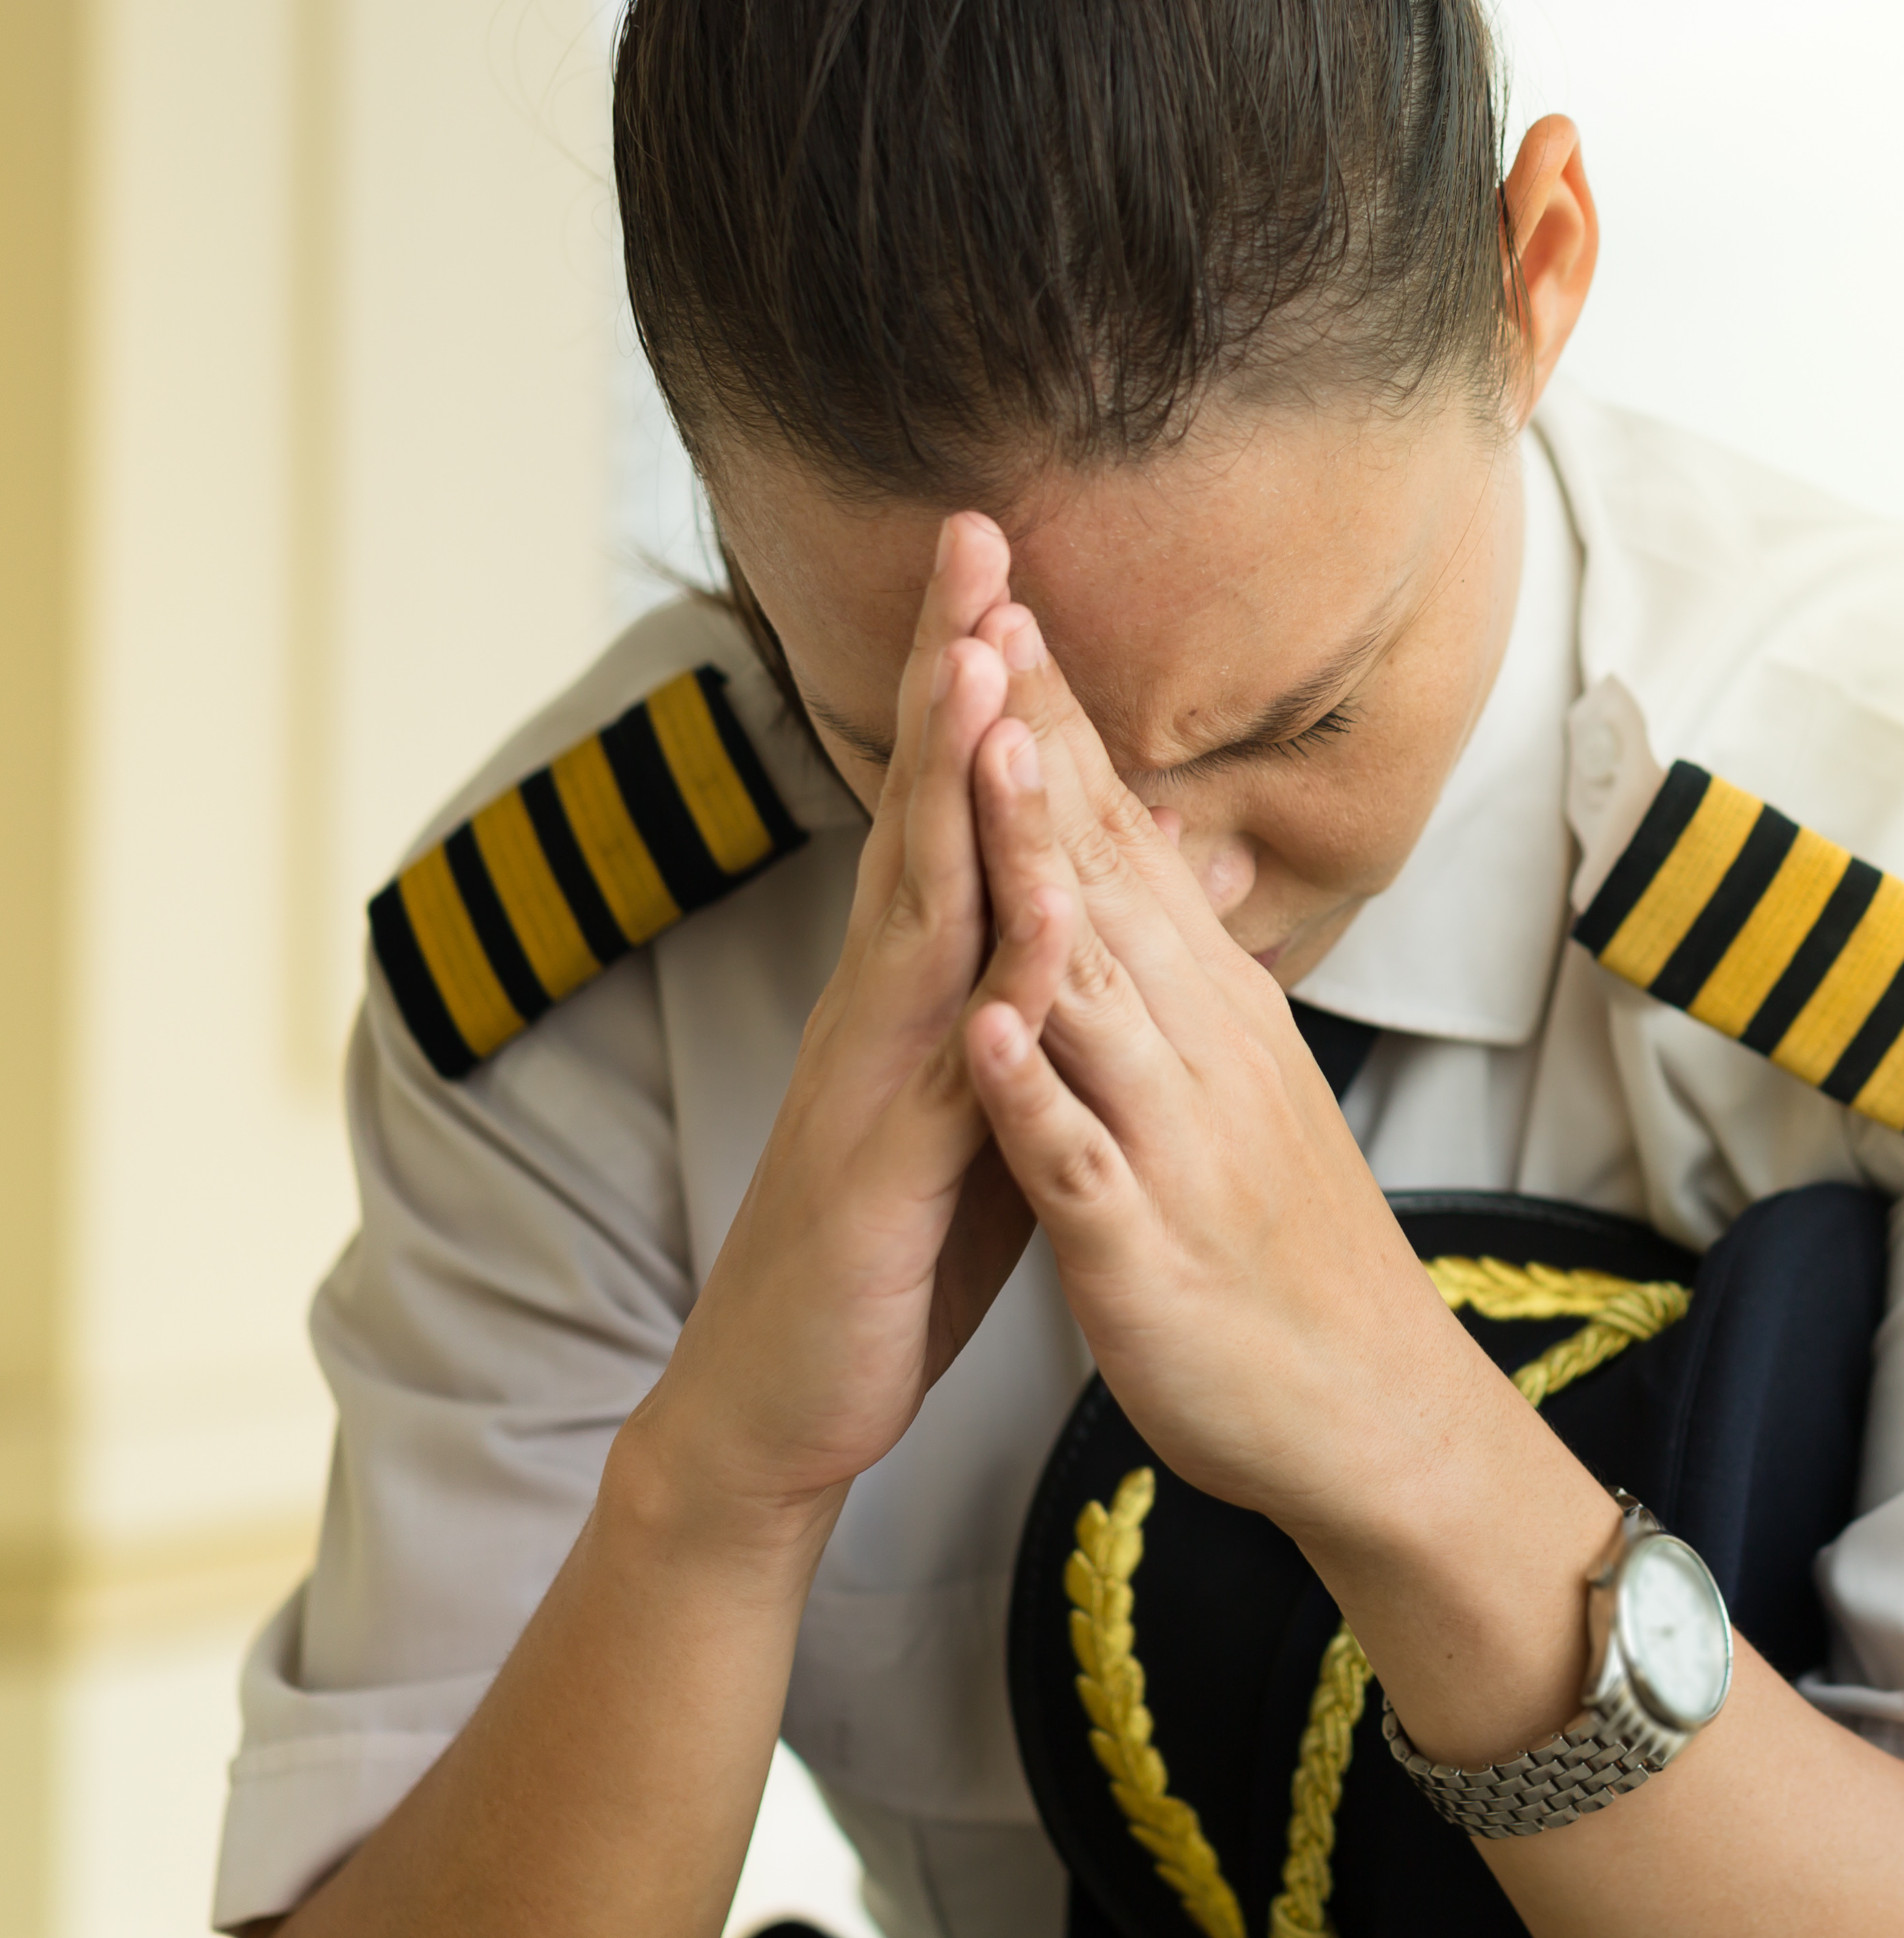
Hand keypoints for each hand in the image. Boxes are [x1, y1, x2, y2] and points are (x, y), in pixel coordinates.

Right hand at [627, 516, 1041, 1538]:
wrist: (781, 1401)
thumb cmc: (889, 1245)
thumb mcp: (974, 1094)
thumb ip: (1017, 996)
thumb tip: (1088, 899)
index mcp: (917, 984)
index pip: (953, 804)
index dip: (977, 684)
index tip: (1007, 561)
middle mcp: (883, 1005)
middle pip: (923, 808)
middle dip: (950, 671)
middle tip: (976, 536)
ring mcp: (874, 1079)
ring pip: (920, 906)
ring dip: (951, 785)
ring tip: (981, 662)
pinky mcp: (881, 1171)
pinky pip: (951, 1063)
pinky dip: (995, 982)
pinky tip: (1034, 906)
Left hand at [950, 611, 1494, 1541]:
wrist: (1371, 1407)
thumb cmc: (1286, 1245)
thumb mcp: (1242, 1079)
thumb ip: (1185, 964)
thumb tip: (1152, 850)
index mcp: (1214, 1010)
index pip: (1120, 837)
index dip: (1058, 723)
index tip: (1003, 604)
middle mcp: (1203, 1052)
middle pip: (1104, 875)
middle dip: (1036, 746)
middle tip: (984, 613)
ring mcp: (1177, 1148)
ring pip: (1098, 993)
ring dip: (1036, 876)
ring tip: (979, 764)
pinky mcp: (1147, 1253)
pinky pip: (1083, 1163)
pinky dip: (1035, 1095)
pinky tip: (985, 1029)